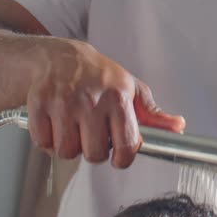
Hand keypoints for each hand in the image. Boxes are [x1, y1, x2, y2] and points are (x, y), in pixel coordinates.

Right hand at [25, 38, 184, 167]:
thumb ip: (154, 114)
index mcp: (118, 98)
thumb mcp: (132, 90)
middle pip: (94, 154)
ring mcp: (63, 103)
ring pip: (67, 152)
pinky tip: (57, 124)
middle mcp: (91, 100)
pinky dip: (48, 140)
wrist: (61, 58)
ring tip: (75, 127)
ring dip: (70, 146)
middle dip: (94, 151)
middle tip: (93, 134)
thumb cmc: (101, 76)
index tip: (119, 157)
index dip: (123, 158)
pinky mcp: (38, 104)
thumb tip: (178, 126)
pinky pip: (44, 143)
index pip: (126, 144)